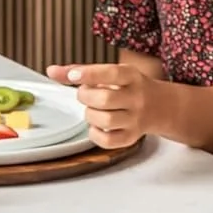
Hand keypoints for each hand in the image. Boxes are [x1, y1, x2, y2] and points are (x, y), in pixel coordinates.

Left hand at [45, 62, 168, 147]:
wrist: (161, 106)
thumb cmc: (128, 87)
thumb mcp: (110, 73)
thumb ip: (80, 71)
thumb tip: (51, 71)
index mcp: (132, 76)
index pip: (112, 74)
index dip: (90, 74)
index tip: (73, 76)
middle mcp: (137, 98)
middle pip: (105, 99)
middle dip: (86, 96)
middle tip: (86, 94)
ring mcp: (136, 120)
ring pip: (105, 120)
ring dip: (90, 115)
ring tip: (93, 109)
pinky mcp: (131, 137)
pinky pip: (108, 141)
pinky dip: (95, 134)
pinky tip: (97, 125)